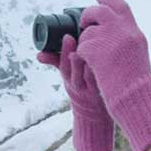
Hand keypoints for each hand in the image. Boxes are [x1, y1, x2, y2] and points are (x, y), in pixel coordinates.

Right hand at [37, 34, 114, 150]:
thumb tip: (38, 55)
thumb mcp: (66, 76)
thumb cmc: (80, 86)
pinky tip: (112, 53)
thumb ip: (55, 61)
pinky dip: (107, 66)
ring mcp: (93, 89)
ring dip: (95, 59)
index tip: (68, 36)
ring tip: (100, 42)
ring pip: (92, 74)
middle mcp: (79, 86)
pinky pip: (106, 78)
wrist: (94, 113)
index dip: (65, 51)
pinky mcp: (107, 90)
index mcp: (68, 79)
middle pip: (77, 69)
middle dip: (79, 55)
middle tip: (85, 38)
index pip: (63, 65)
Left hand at [76, 0, 150, 150]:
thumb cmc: (137, 84)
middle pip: (99, 11)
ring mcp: (108, 40)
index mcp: (134, 32)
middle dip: (88, 15)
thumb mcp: (137, 54)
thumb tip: (112, 29)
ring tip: (92, 58)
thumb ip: (126, 40)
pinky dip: (82, 56)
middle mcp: (122, 31)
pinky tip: (90, 66)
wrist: (135, 98)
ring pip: (87, 32)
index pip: (120, 5)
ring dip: (85, 43)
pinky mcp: (95, 51)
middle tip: (85, 23)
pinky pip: (81, 47)